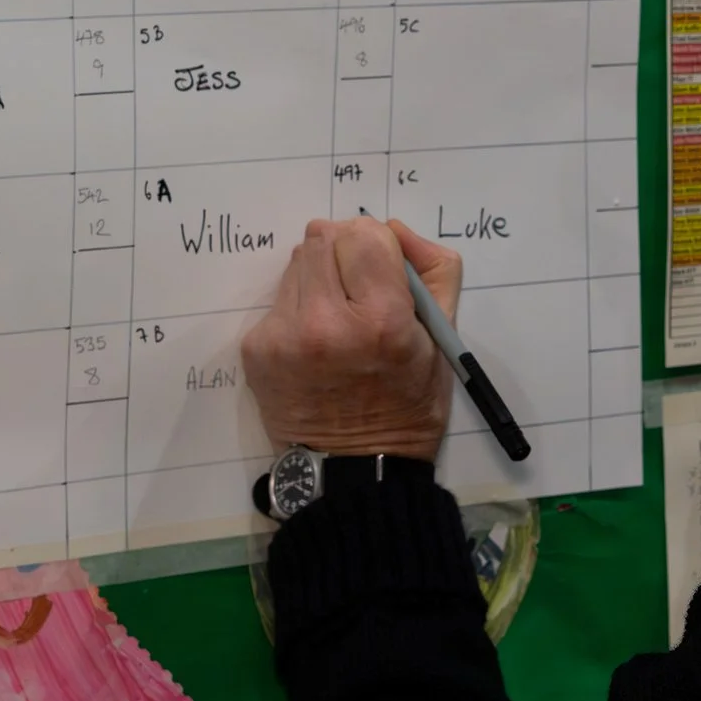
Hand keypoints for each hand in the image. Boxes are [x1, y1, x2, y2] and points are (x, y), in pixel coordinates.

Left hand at [241, 217, 459, 460]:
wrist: (355, 469)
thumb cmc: (409, 404)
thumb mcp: (443, 339)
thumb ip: (434, 270)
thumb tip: (395, 230)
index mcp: (382, 320)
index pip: (364, 234)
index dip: (377, 244)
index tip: (383, 270)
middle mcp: (327, 323)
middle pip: (323, 237)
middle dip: (345, 253)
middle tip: (358, 288)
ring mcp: (284, 336)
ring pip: (297, 262)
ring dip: (319, 277)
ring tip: (337, 318)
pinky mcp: (256, 349)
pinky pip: (278, 300)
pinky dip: (298, 309)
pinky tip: (315, 345)